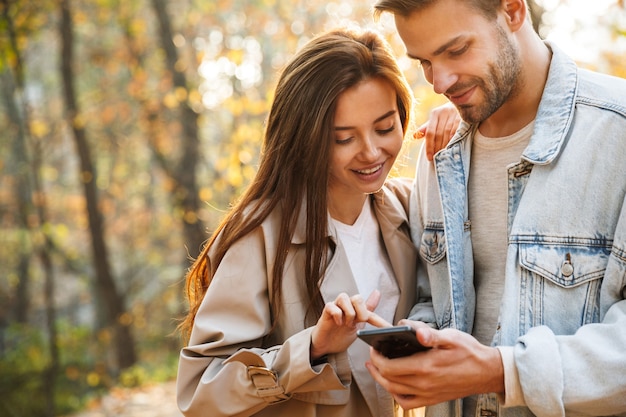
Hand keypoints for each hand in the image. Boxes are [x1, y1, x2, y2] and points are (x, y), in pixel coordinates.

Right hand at [310, 290, 391, 359]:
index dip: (379, 320)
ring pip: (344, 298)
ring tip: (346, 323)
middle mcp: (346, 306)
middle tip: (356, 323)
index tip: (388, 329)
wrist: (325, 346)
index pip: (370, 310)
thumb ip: (368, 312)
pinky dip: (337, 315)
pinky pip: (331, 306)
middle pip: (357, 298)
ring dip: (349, 313)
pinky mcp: (325, 312)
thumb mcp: (358, 326)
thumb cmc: (340, 335)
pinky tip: (338, 323)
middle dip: (360, 312)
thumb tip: (378, 294)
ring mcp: (335, 307)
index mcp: (356, 310)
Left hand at [364, 320, 504, 409]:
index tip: (373, 348)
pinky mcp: (432, 400)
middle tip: (372, 356)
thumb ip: (430, 334)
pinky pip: (407, 403)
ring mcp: (428, 394)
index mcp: (426, 367)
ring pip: (394, 391)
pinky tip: (394, 385)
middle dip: (376, 367)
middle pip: (388, 379)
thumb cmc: (469, 351)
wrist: (487, 372)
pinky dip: (396, 394)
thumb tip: (414, 330)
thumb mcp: (451, 336)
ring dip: (382, 380)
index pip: (389, 366)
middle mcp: (424, 384)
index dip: (376, 358)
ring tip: (376, 368)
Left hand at [415, 102, 460, 160]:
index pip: (430, 132)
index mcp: (435, 114)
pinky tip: (452, 147)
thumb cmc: (448, 115)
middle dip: (437, 148)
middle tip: (437, 158)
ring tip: (443, 156)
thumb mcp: (437, 120)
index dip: (429, 146)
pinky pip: (457, 130)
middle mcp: (444, 112)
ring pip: (447, 133)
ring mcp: (454, 113)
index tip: (429, 157)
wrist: (464, 103)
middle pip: (438, 134)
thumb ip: (427, 128)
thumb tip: (415, 136)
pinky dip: (454, 139)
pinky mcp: (463, 116)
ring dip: (445, 145)